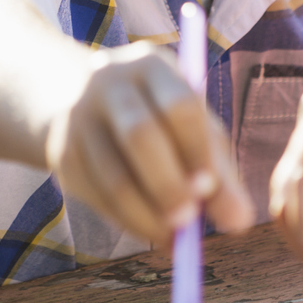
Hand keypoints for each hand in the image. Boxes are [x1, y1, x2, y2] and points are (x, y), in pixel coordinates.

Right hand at [45, 42, 250, 243]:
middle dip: (167, 185)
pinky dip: (126, 221)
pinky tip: (148, 228)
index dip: (196, 150)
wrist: (79, 100)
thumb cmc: (160, 118)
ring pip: (113, 176)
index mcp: (151, 66)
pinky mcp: (62, 153)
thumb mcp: (193, 130)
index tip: (209, 191)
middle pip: (139, 135)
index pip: (178, 105)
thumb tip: (240, 221)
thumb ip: (220, 174)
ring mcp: (78, 116)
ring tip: (173, 237)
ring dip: (146, 215)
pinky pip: (96, 197)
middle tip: (189, 222)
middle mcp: (109, 82)